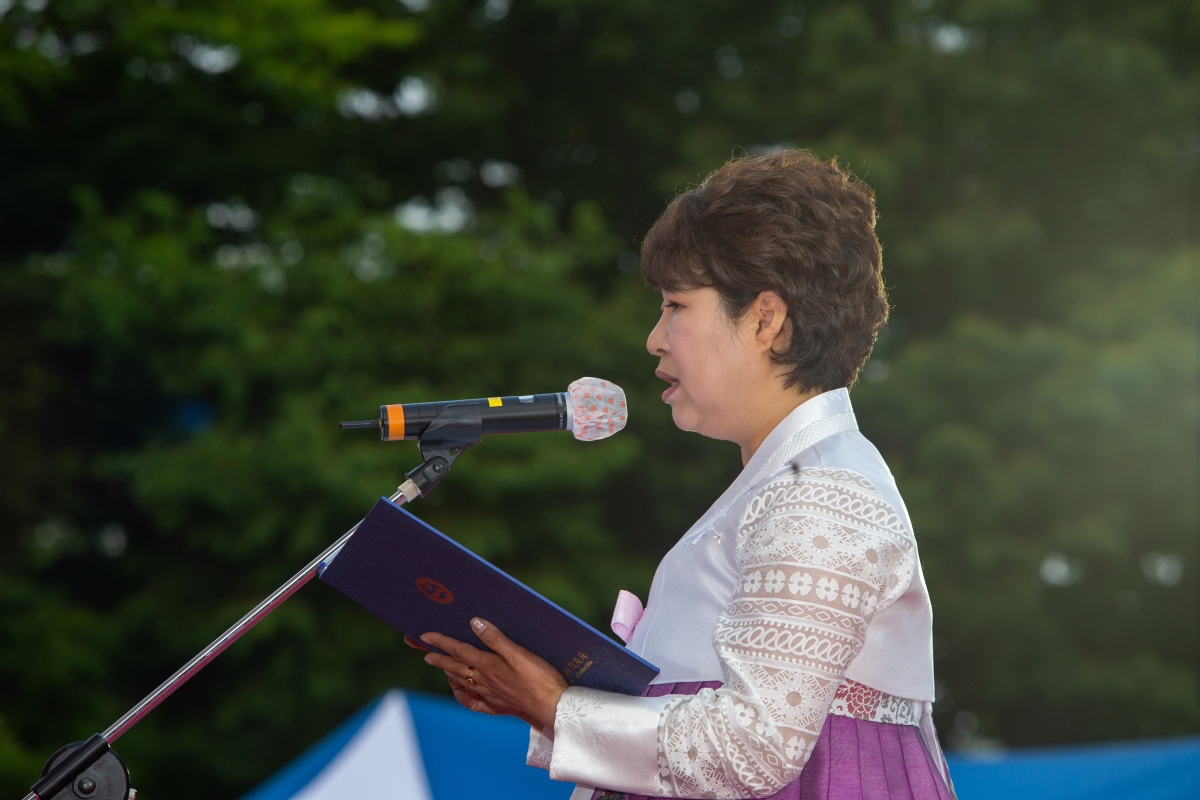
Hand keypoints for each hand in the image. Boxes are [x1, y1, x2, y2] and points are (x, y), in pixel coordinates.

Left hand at [407, 618, 567, 729]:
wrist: (552, 706)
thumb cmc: (539, 677)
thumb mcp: (518, 652)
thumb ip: (495, 638)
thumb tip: (473, 622)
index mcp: (487, 665)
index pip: (458, 650)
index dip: (440, 642)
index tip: (424, 636)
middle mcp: (484, 681)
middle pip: (455, 667)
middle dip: (437, 657)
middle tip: (423, 651)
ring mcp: (490, 695)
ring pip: (462, 682)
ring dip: (449, 673)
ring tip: (441, 666)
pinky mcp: (499, 705)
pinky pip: (474, 701)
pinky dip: (463, 695)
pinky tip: (462, 692)